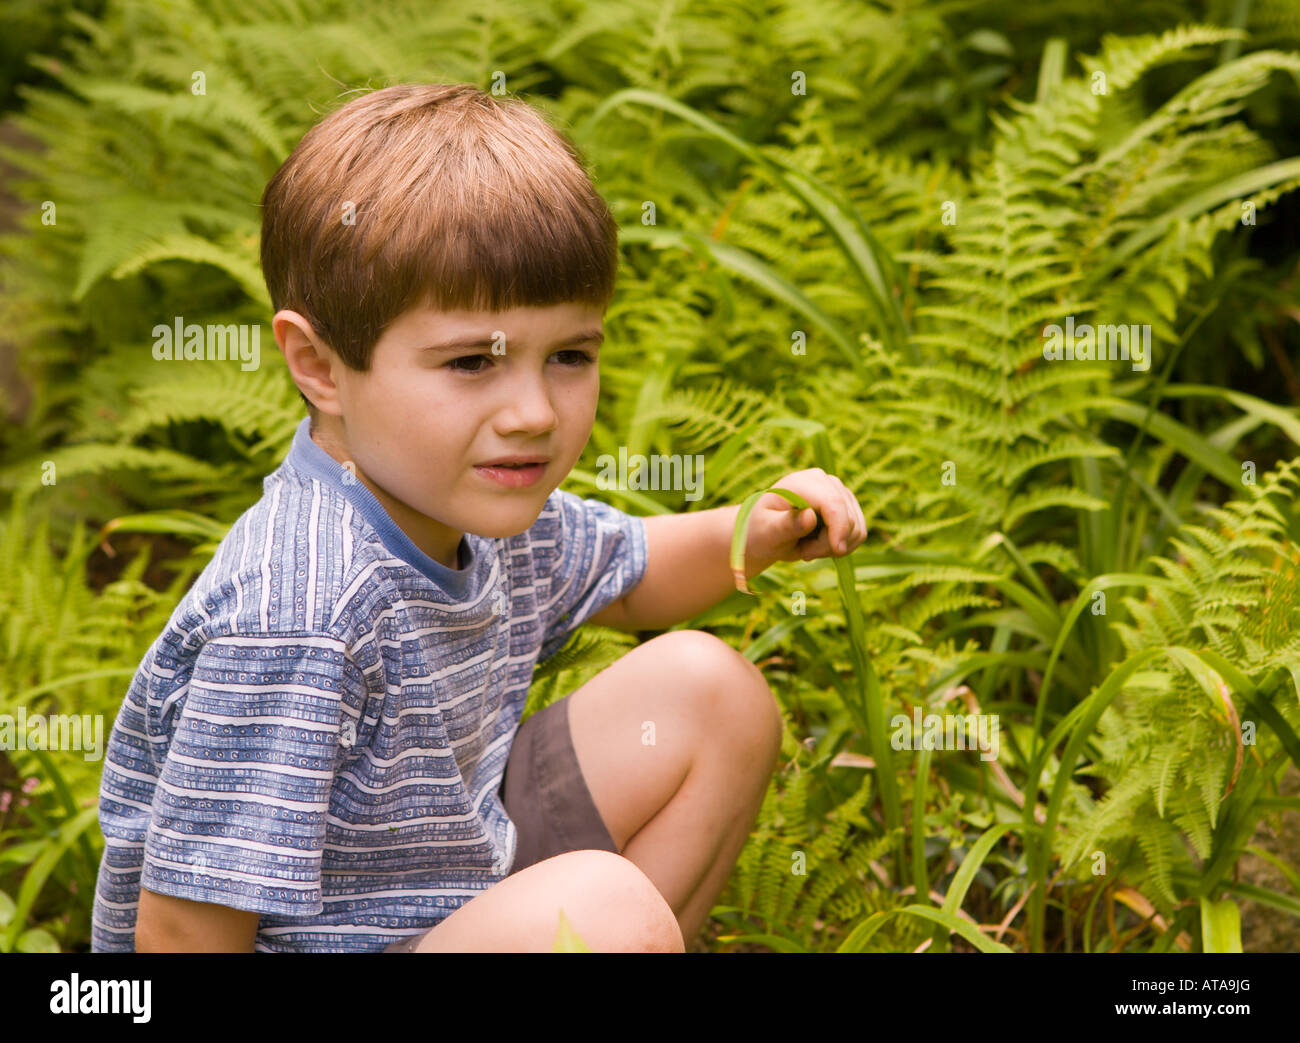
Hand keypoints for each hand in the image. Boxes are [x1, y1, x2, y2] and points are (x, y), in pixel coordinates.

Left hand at [744, 468, 866, 576]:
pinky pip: (859, 533)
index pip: (833, 503)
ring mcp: (838, 491)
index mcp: (801, 482)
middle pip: (847, 519)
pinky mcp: (847, 505)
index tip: (837, 551)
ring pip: (856, 528)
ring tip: (808, 547)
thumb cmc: (762, 532)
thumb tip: (810, 516)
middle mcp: (824, 481)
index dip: (840, 528)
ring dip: (833, 547)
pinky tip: (820, 545)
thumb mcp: (768, 532)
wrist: (766, 533)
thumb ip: (787, 524)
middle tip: (802, 552)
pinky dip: (842, 545)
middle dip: (827, 544)